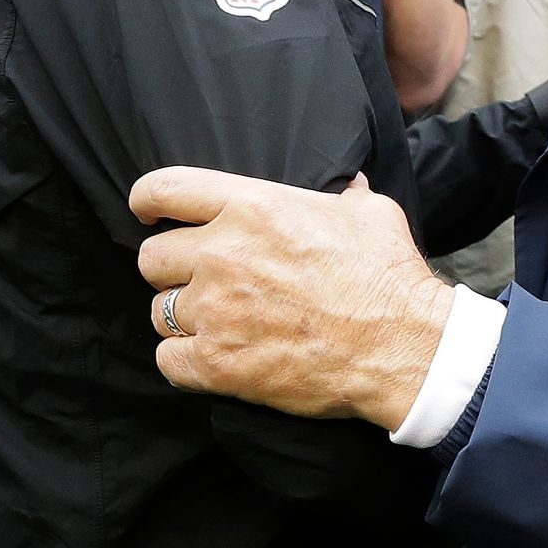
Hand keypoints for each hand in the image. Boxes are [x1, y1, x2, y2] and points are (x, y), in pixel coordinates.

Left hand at [131, 168, 453, 430]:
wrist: (402, 346)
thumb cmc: (388, 277)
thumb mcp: (369, 214)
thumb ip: (344, 194)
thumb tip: (349, 184)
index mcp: (252, 206)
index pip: (164, 189)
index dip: (145, 201)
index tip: (147, 213)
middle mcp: (223, 253)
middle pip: (151, 257)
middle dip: (171, 270)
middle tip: (199, 283)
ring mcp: (216, 310)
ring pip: (158, 312)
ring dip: (180, 319)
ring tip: (216, 325)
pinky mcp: (218, 363)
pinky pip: (167, 361)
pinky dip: (184, 362)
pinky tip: (212, 359)